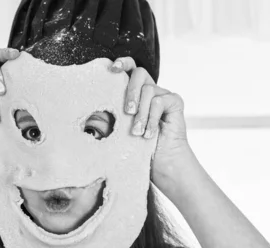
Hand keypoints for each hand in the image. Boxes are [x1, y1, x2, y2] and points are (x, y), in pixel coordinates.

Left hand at [109, 57, 192, 179]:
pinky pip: (160, 101)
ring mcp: (164, 94)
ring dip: (141, 114)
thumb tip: (94, 102)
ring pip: (149, 90)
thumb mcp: (121, 128)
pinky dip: (152, 119)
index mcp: (136, 92)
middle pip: (139, 73)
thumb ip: (114, 112)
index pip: (130, 68)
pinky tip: (149, 135)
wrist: (161, 162)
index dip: (122, 63)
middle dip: (130, 92)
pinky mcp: (175, 101)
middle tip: (127, 112)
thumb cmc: (139, 147)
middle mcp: (151, 90)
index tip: (112, 69)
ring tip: (137, 132)